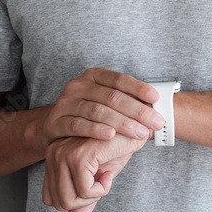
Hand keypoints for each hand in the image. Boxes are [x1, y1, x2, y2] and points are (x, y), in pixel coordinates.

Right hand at [40, 68, 165, 147]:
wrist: (55, 127)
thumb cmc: (89, 115)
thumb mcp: (106, 102)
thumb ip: (126, 100)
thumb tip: (157, 107)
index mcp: (93, 76)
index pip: (119, 80)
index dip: (139, 88)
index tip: (156, 98)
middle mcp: (78, 85)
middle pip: (112, 97)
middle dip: (137, 111)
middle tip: (156, 123)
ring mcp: (65, 103)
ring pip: (97, 111)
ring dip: (122, 123)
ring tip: (140, 133)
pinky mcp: (55, 122)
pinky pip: (78, 125)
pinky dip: (95, 130)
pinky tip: (111, 135)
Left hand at [42, 132, 147, 211]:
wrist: (135, 129)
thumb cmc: (117, 148)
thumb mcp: (98, 178)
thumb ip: (83, 198)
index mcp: (53, 157)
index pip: (50, 198)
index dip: (75, 199)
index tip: (93, 182)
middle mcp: (53, 153)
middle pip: (59, 202)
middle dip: (85, 201)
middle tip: (101, 182)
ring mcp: (64, 154)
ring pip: (69, 200)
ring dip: (94, 195)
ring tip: (105, 177)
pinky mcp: (79, 156)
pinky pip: (86, 191)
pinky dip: (102, 189)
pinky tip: (109, 173)